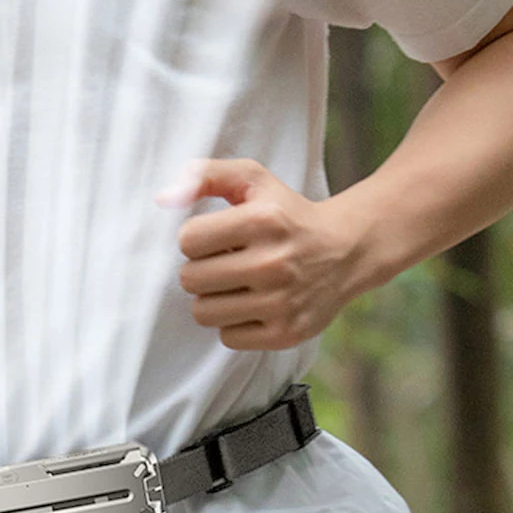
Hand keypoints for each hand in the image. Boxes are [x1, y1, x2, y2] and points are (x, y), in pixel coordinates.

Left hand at [155, 158, 360, 350]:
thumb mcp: (253, 180)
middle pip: (190, 279)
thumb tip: (163, 199)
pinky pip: (227, 337)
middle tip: (225, 263)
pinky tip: (253, 305)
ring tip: (236, 285)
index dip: (195, 238)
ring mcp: (281, 302)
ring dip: (213, 299)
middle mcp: (274, 263)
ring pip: (203, 312)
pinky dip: (234, 324)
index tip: (216, 237)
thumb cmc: (287, 214)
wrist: (349, 250)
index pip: (187, 240)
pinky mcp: (286, 334)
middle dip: (201, 270)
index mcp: (263, 220)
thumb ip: (205, 175)